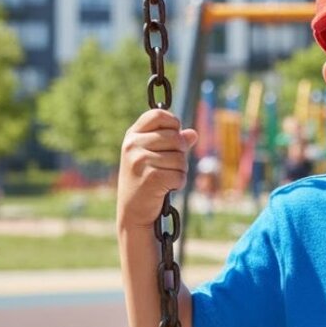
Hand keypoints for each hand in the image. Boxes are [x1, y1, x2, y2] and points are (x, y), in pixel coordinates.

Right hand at [118, 109, 198, 229]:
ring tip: (164, 179)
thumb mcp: (153, 157)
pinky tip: (165, 188)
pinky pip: (180, 175)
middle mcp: (133, 145)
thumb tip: (193, 134)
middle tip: (168, 167)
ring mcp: (140, 161)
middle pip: (175, 137)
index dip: (173, 123)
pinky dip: (178, 183)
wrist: (132, 212)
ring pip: (180, 158)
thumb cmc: (144, 182)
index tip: (174, 135)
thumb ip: (173, 144)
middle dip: (180, 153)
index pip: (158, 114)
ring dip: (179, 170)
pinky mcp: (151, 178)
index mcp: (132, 136)